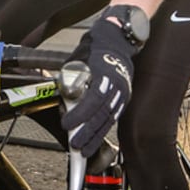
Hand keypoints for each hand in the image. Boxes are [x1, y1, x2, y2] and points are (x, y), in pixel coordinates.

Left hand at [61, 14, 138, 155]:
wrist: (116, 40)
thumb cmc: (95, 49)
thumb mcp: (77, 61)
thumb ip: (71, 80)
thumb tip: (66, 99)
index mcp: (105, 75)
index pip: (92, 99)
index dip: (79, 114)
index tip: (67, 124)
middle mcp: (117, 86)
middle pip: (101, 114)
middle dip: (87, 132)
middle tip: (75, 144)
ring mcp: (123, 93)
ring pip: (108, 120)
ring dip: (95, 136)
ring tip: (84, 149)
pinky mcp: (123, 98)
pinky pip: (113, 118)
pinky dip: (103, 130)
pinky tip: (95, 139)